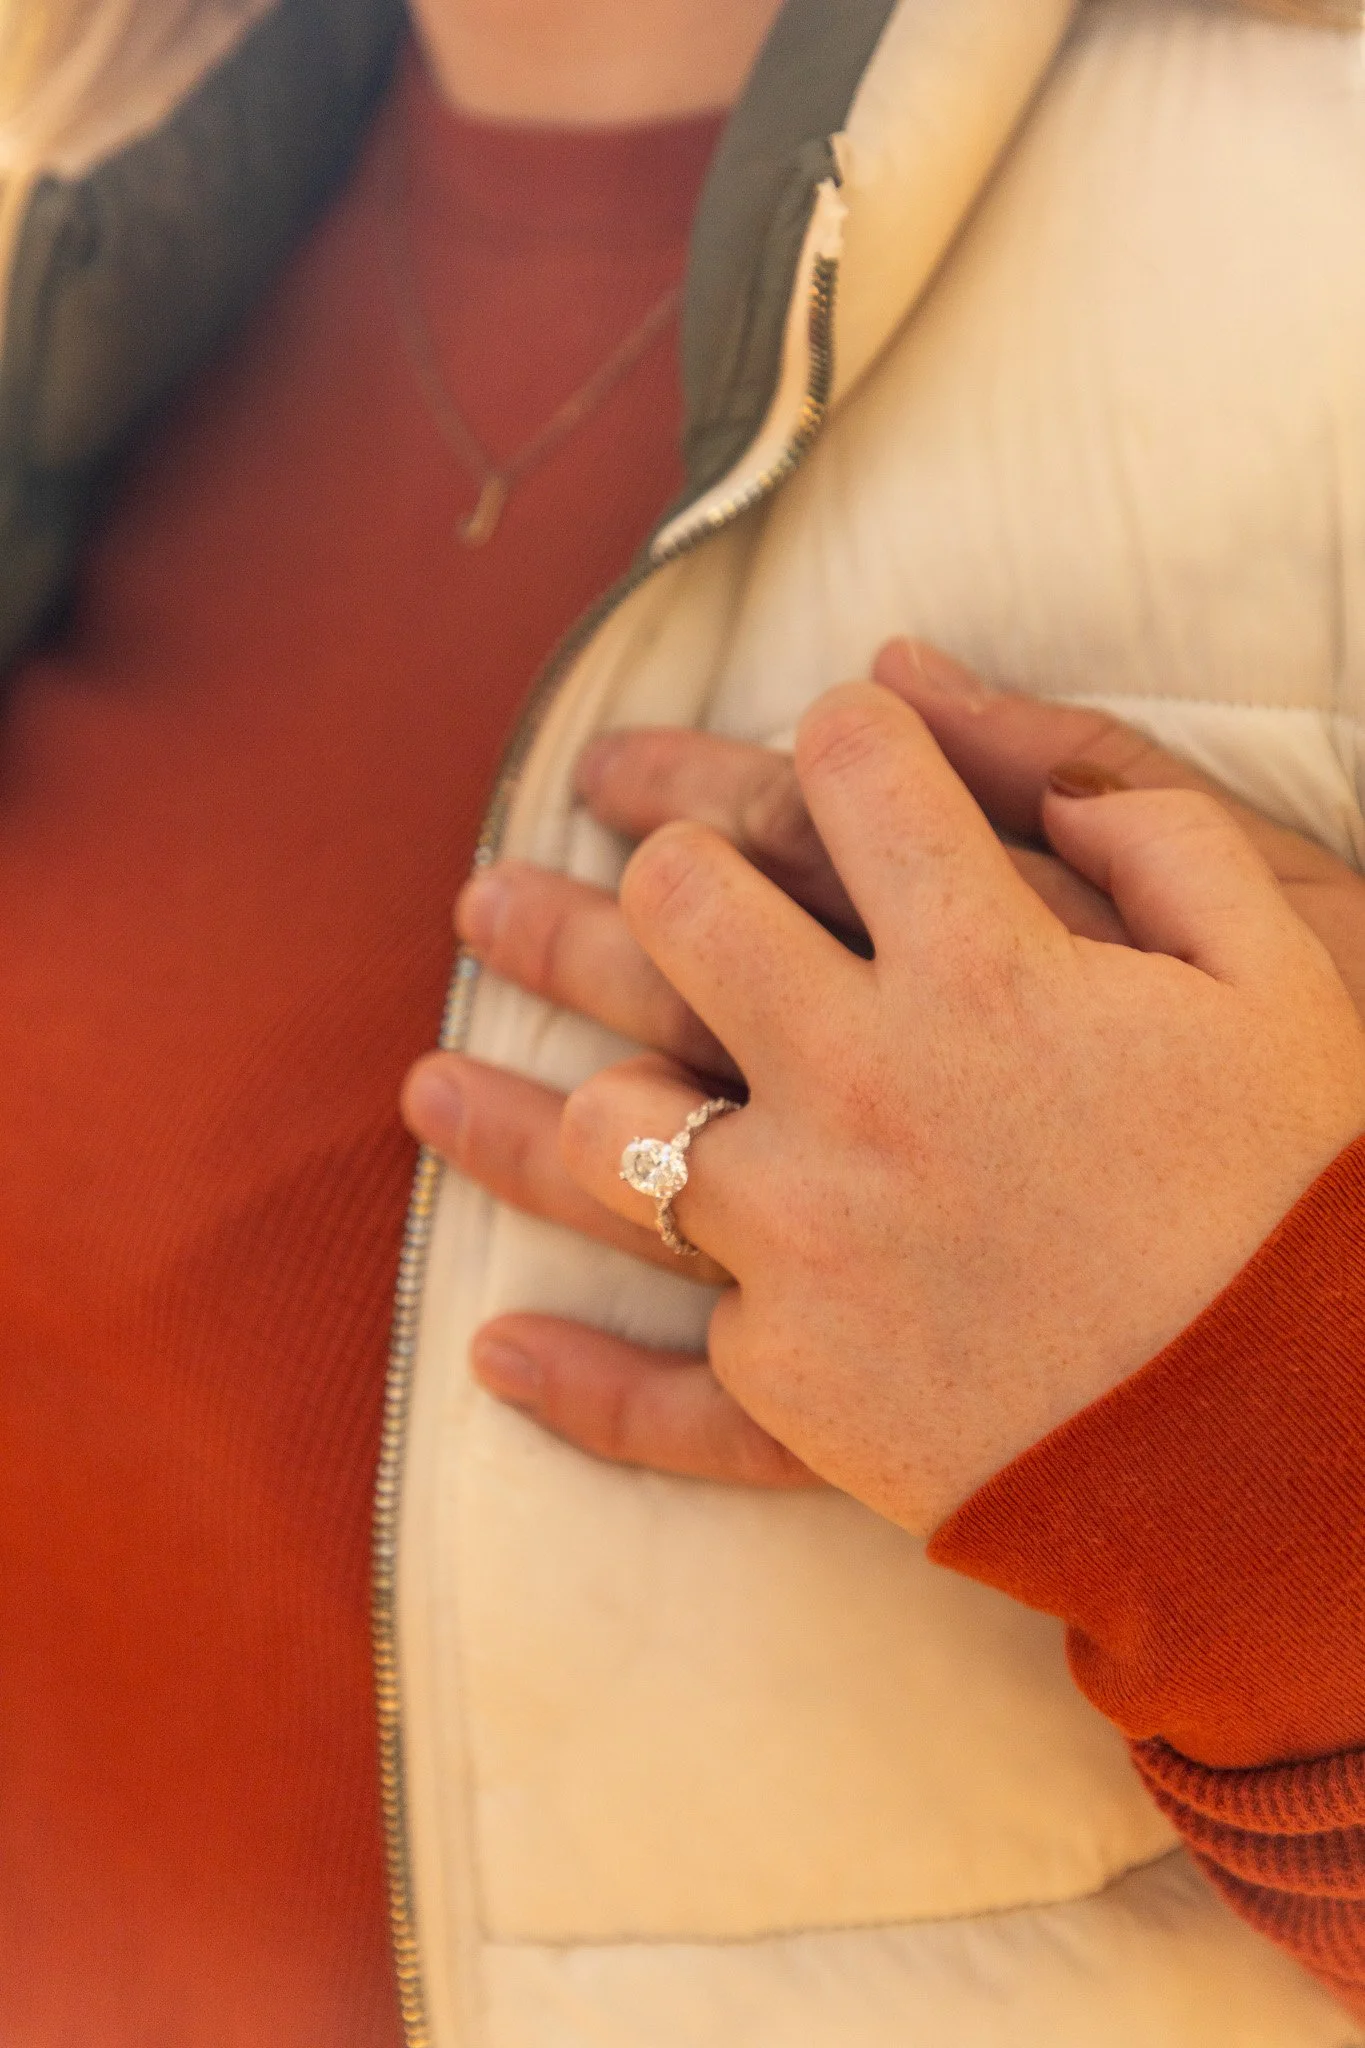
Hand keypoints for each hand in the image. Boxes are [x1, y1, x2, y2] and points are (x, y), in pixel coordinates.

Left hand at [402, 645, 1364, 1498]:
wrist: (1318, 1439)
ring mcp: (813, 1244)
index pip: (842, 779)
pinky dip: (581, 1388)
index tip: (825, 745)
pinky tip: (499, 1357)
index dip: (829, 734)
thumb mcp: (1278, 959)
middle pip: (677, 924)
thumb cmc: (1311, 1188)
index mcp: (981, 964)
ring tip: (426, 1085)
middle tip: (532, 880)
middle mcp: (863, 1085)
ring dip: (504, 1109)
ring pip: (607, 1140)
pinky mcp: (810, 1389)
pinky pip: (667, 1394)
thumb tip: (927, 683)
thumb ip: (1120, 803)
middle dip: (618, 873)